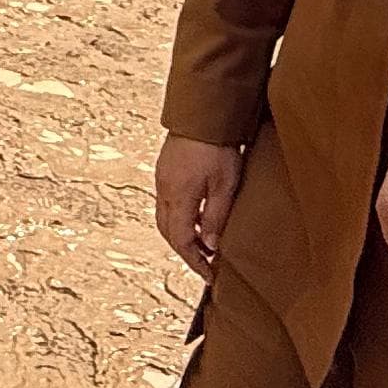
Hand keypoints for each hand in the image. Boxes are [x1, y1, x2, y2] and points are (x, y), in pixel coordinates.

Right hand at [152, 134, 241, 278]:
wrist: (203, 112)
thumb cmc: (217, 146)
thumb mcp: (225, 185)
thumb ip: (216, 217)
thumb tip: (211, 245)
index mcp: (178, 197)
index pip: (181, 241)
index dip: (195, 261)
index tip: (209, 275)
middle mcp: (164, 191)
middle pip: (168, 233)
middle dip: (186, 252)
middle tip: (206, 264)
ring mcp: (162, 180)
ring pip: (165, 219)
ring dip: (182, 236)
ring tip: (204, 244)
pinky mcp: (165, 170)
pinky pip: (167, 203)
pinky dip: (180, 218)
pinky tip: (197, 217)